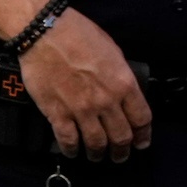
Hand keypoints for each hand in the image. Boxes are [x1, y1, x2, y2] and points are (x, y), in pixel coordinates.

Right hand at [17, 7, 151, 162]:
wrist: (42, 31)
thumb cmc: (77, 33)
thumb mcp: (111, 50)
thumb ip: (120, 76)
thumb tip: (123, 92)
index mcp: (124, 84)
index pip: (142, 119)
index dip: (143, 135)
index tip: (140, 142)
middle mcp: (106, 102)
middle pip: (121, 136)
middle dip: (122, 150)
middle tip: (119, 155)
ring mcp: (81, 109)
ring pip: (97, 143)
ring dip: (98, 153)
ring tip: (96, 156)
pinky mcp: (57, 112)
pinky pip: (68, 140)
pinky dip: (72, 150)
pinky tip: (72, 151)